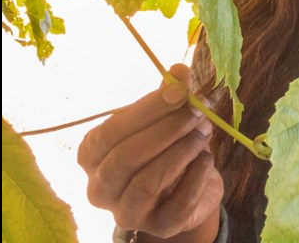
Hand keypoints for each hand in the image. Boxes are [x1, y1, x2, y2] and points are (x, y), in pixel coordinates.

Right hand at [77, 64, 223, 241]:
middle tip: (199, 111)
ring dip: (181, 152)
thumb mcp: (166, 116)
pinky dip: (196, 177)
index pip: (110, 132)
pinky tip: (206, 158)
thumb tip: (179, 71)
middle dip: (167, 130)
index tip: (179, 91)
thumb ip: (170, 94)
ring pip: (147, 183)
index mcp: (92, 155)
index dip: (146, 110)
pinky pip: (177, 204)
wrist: (191, 187)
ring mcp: (126, 212)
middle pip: (126, 158)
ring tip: (205, 131)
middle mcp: (100, 188)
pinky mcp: (159, 227)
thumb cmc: (167, 145)